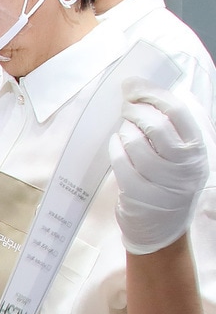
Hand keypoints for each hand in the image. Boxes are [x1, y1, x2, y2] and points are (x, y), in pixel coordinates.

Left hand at [110, 81, 209, 254]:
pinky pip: (122, 162)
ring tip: (124, 127)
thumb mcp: (183, 154)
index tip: (135, 86)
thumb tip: (151, 89)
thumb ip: (174, 125)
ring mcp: (163, 181)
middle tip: (126, 105)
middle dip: (135, 108)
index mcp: (197, 148)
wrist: (163, 227)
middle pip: (155, 124)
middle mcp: (184, 164)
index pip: (177, 111)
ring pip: (136, 142)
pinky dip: (116, 147)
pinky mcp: (140, 194)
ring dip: (125, 128)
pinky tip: (116, 143)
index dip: (152, 93)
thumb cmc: (170, 181)